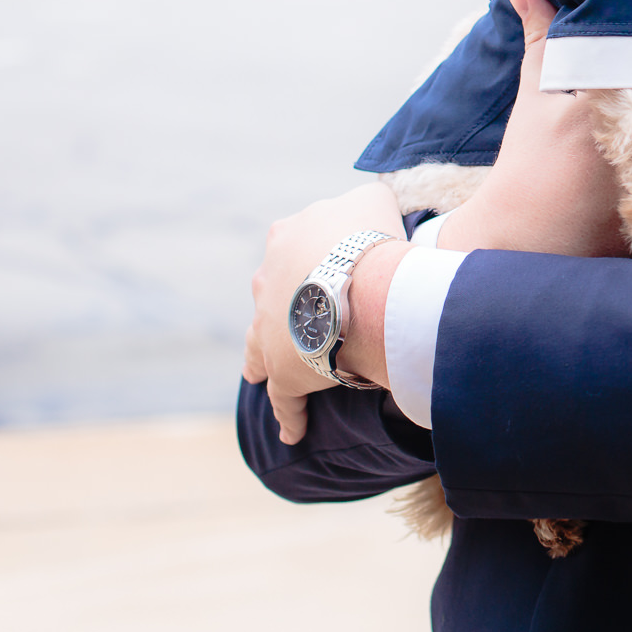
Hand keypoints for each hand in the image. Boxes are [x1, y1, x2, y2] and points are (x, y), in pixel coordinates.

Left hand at [242, 182, 403, 444]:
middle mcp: (267, 281)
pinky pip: (285, 399)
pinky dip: (289, 415)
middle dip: (277, 308)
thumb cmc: (369, 239)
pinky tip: (292, 433)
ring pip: (259, 347)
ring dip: (264, 360)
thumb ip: (366, 199)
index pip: (289, 249)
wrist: (360, 284)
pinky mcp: (283, 371)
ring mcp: (268, 328)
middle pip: (268, 296)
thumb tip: (372, 200)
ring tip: (263, 374)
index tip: (318, 270)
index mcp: (286, 238)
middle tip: (292, 323)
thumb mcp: (371, 199)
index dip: (303, 260)